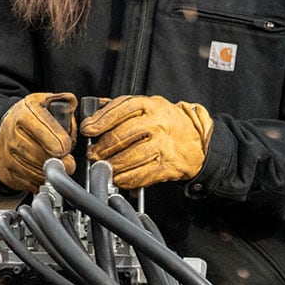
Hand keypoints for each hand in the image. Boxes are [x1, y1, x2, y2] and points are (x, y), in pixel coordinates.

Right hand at [0, 92, 77, 191]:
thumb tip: (72, 103)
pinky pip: (27, 182)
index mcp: (24, 113)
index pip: (41, 127)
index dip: (57, 140)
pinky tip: (46, 173)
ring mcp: (7, 153)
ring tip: (59, 167)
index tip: (67, 147)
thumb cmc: (33, 118)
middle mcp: (11, 132)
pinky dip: (41, 181)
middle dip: (57, 161)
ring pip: (32, 170)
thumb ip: (65, 102)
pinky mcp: (6, 171)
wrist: (7, 129)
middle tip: (69, 162)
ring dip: (50, 173)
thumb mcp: (47, 102)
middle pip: (36, 153)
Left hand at [81, 95, 212, 188]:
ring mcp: (165, 145)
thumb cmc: (165, 122)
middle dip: (103, 146)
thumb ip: (120, 109)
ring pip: (132, 156)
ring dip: (112, 164)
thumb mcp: (147, 107)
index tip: (87, 129)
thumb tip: (91, 115)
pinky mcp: (169, 165)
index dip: (101, 120)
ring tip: (102, 167)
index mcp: (150, 105)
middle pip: (124, 135)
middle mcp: (158, 124)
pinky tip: (117, 178)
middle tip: (92, 154)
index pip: (122, 108)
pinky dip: (127, 179)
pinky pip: (144, 174)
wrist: (197, 139)